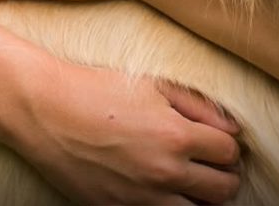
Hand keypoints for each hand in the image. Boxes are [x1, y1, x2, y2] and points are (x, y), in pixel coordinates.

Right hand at [11, 61, 240, 204]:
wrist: (46, 111)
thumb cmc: (98, 90)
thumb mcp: (153, 85)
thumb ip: (199, 106)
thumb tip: (232, 129)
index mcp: (177, 136)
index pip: (229, 153)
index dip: (228, 146)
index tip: (217, 142)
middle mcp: (164, 172)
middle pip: (223, 190)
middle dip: (224, 175)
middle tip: (212, 164)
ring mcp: (141, 198)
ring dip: (201, 198)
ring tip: (191, 182)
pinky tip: (163, 192)